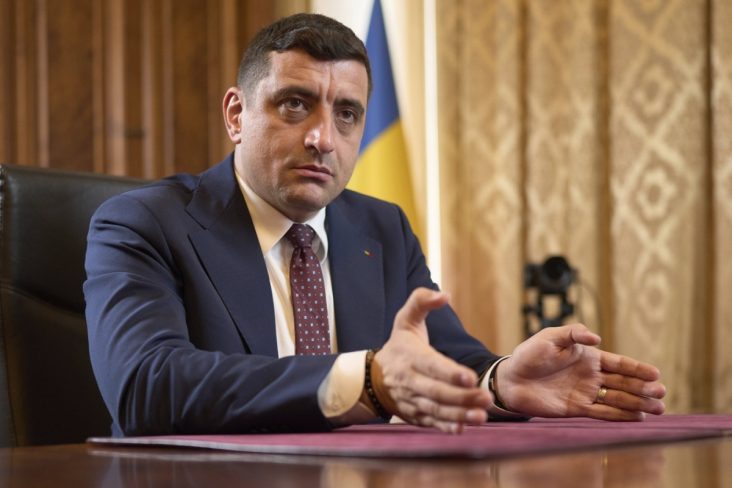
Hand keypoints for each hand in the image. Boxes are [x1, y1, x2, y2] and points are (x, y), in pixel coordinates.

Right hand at [370, 288, 493, 432]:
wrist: (374, 377)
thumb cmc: (400, 345)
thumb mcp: (405, 319)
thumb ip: (422, 301)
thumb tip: (445, 295)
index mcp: (410, 356)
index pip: (431, 365)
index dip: (449, 373)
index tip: (470, 377)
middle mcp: (409, 380)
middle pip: (436, 392)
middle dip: (462, 397)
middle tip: (486, 398)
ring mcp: (411, 400)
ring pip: (435, 410)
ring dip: (459, 415)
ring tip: (482, 416)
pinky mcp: (415, 415)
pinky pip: (431, 422)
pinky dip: (446, 427)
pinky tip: (463, 428)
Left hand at [495, 324, 665, 419]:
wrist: (510, 378)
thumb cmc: (529, 354)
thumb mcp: (550, 337)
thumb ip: (574, 334)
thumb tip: (597, 338)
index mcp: (588, 357)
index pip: (619, 363)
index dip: (638, 369)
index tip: (656, 374)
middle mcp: (591, 376)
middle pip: (623, 383)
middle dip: (644, 388)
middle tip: (662, 394)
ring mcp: (585, 393)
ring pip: (618, 399)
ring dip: (638, 404)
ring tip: (658, 409)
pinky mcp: (576, 409)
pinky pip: (602, 413)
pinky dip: (619, 416)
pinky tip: (637, 418)